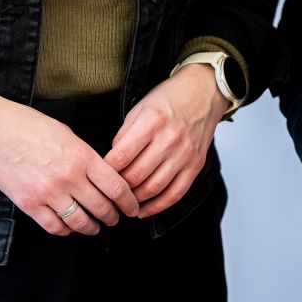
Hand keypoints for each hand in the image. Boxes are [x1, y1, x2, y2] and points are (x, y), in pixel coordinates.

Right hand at [0, 88, 138, 235]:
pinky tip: (70, 227)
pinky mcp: (29, 204)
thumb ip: (87, 157)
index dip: (129, 202)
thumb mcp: (68, 135)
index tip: (132, 208)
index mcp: (82, 156)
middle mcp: (68, 177)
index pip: (116, 187)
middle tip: (115, 219)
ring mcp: (48, 193)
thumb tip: (103, 177)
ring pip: (80, 222)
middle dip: (112, 217)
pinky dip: (66, 230)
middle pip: (102, 207)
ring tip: (95, 227)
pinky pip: (55, 227)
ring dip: (92, 228)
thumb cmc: (30, 126)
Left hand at [104, 64, 229, 217]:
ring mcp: (185, 154)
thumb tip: (112, 162)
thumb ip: (124, 135)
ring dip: (135, 201)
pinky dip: (158, 207)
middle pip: (136, 176)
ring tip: (123, 202)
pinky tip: (144, 210)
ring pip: (154, 188)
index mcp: (151, 122)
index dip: (106, 171)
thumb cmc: (170, 98)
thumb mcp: (140, 108)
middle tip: (107, 192)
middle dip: (117, 189)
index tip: (97, 176)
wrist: (204, 91)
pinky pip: (175, 194)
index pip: (121, 157)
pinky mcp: (195, 165)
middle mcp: (169, 139)